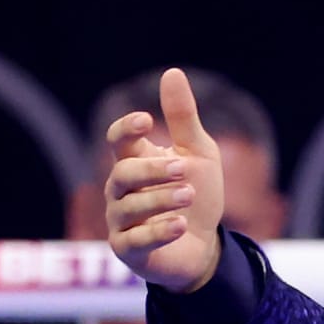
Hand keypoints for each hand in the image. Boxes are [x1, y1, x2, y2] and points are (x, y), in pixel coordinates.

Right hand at [104, 67, 224, 292]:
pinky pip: (136, 241)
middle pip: (123, 173)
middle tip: (184, 169)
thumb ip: (183, 118)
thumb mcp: (199, 155)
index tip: (148, 120)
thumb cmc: (197, 197)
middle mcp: (121, 191)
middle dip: (153, 170)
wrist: (205, 247)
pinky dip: (159, 232)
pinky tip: (181, 225)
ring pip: (130, 206)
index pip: (118, 141)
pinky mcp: (129, 251)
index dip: (126, 129)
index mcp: (134, 163)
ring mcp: (121, 222)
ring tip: (190, 194)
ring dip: (161, 199)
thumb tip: (172, 72)